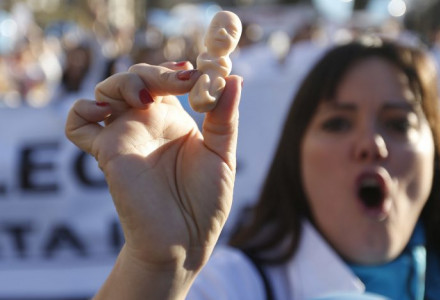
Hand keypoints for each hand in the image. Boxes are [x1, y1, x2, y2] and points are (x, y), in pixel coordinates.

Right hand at [66, 61, 241, 274]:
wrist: (185, 240)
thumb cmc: (206, 202)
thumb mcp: (222, 155)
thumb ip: (225, 118)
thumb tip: (235, 79)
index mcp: (174, 120)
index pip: (166, 80)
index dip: (175, 70)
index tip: (193, 72)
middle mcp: (147, 123)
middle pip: (138, 77)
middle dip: (156, 71)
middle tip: (181, 80)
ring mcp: (124, 135)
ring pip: (107, 90)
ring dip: (124, 81)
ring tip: (145, 97)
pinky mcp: (107, 152)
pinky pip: (77, 124)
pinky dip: (81, 110)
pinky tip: (105, 111)